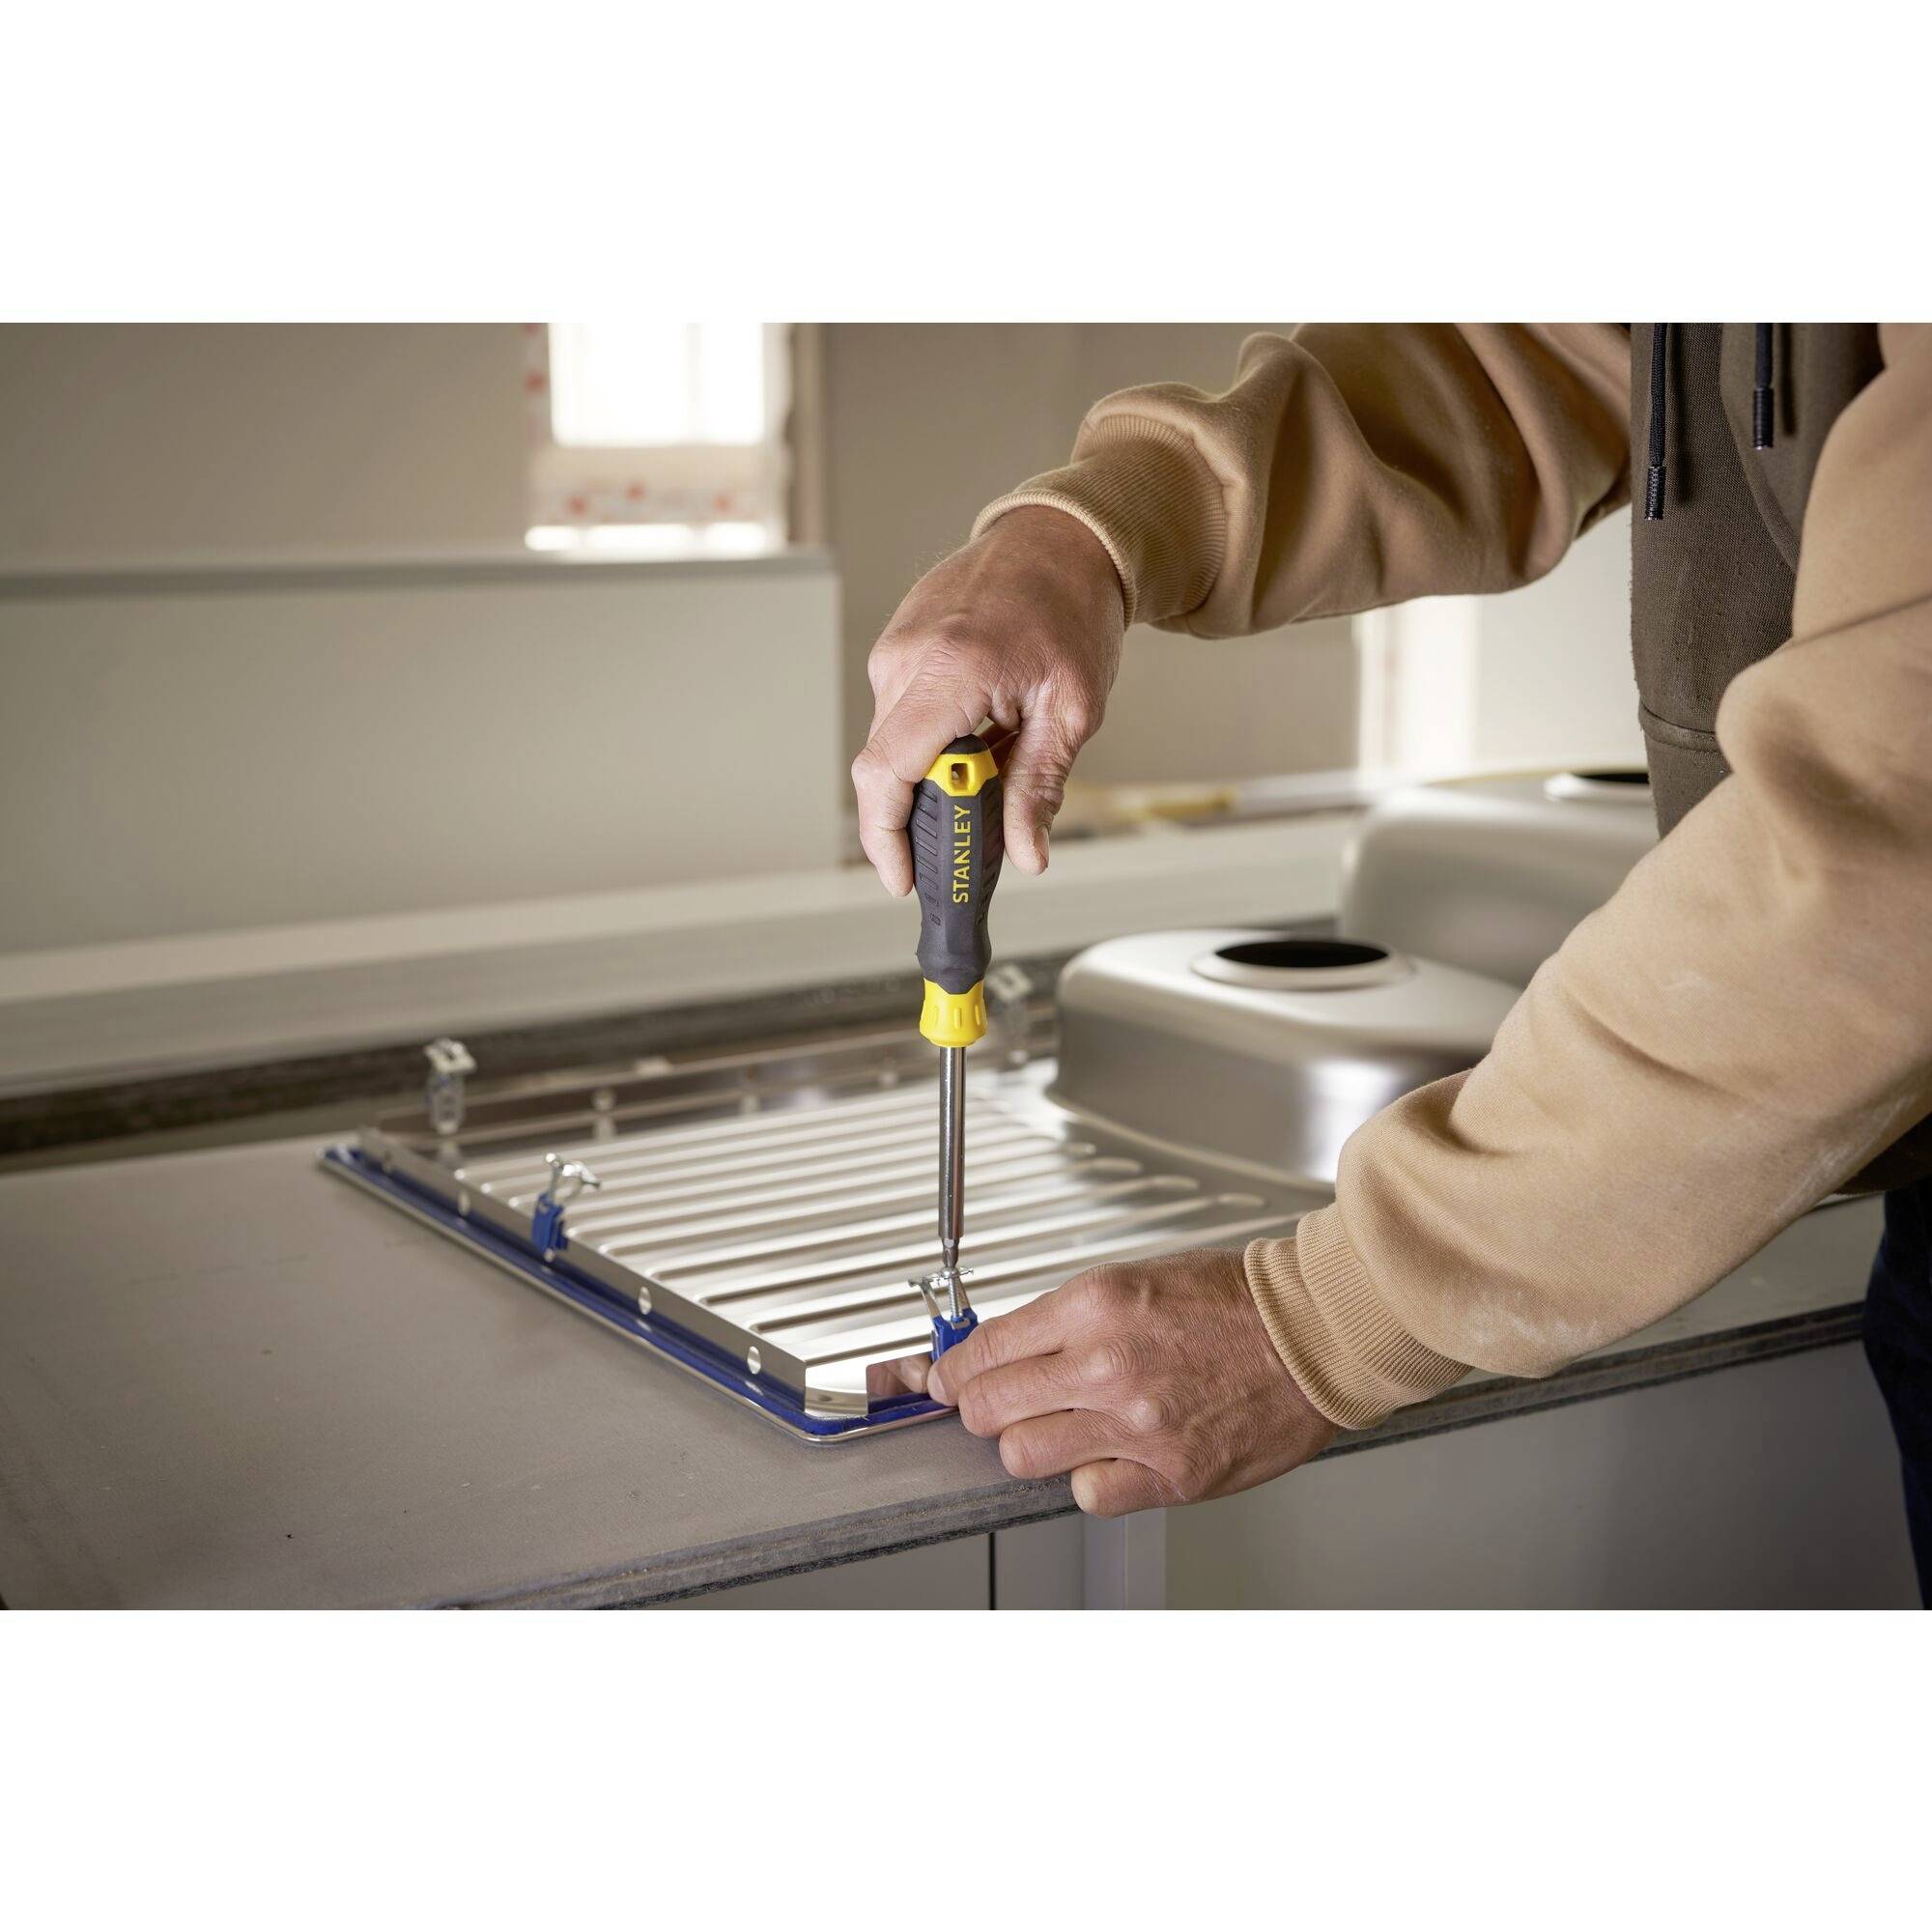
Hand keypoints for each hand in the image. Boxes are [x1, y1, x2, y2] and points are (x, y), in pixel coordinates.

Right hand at [851, 507, 1125, 894]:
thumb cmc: (1071, 608)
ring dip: (933, 774)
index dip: (885, 836)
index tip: (903, 876)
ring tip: (994, 763)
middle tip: (967, 839)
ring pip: (893, 743)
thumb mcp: (1072, 709)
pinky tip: (979, 734)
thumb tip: (1026, 853)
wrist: (1061, 538)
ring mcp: (894, 647)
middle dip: (919, 816)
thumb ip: (1040, 786)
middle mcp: (907, 656)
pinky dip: (932, 741)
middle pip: (885, 767)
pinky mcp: (895, 645)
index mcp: (949, 670)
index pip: (886, 772)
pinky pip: (900, 713)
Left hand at [923, 1248, 1336, 1515]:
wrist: (1314, 1331)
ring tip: (1056, 1428)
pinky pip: (1089, 1495)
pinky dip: (1089, 1481)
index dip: (951, 1370)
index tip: (943, 1377)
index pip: (983, 1350)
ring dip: (1028, 1445)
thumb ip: (1066, 1318)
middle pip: (987, 1408)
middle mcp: (1107, 1365)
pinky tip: (1109, 1455)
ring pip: (1023, 1456)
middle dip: (979, 1407)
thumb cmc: (1237, 1300)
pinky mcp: (1172, 1474)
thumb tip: (1005, 1349)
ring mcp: (1138, 1426)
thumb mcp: (1135, 1278)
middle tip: (994, 1404)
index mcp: (1095, 1305)